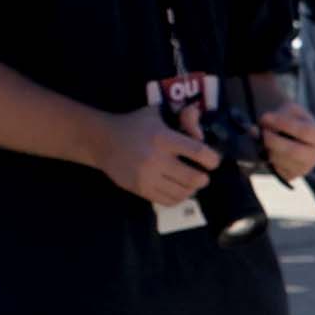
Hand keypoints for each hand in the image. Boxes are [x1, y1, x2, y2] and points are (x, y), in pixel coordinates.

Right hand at [90, 102, 219, 206]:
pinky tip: (178, 189)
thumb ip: (181, 117)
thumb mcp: (156, 114)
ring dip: (192, 189)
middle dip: (204, 178)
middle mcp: (156, 159)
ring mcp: (147, 177)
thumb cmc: (134, 125)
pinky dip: (179, 197)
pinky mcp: (139, 189)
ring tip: (190, 182)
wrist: (102, 141)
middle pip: (194, 178)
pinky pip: (168, 201)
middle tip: (202, 174)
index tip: (212, 161)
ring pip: (183, 193)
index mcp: (163, 138)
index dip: (212, 159)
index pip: (198, 152)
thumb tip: (197, 114)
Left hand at [253, 100, 314, 181]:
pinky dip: (265, 157)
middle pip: (293, 151)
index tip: (265, 117)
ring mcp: (303, 169)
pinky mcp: (290, 176)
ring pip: (279, 161)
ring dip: (266, 148)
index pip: (304, 132)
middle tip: (261, 132)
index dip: (283, 124)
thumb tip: (255, 130)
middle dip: (273, 141)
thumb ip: (275, 117)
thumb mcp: (288, 110)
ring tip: (262, 138)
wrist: (290, 134)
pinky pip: (273, 168)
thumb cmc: (291, 119)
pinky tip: (266, 148)